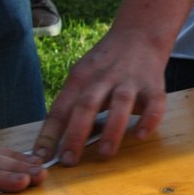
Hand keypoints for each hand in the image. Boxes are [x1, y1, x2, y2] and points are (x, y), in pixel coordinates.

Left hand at [31, 29, 167, 166]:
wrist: (140, 33)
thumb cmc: (105, 63)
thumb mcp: (82, 75)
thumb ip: (72, 104)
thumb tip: (53, 142)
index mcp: (80, 78)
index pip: (60, 109)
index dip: (49, 135)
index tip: (39, 158)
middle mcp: (103, 78)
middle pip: (86, 105)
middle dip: (76, 134)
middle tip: (69, 161)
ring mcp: (130, 80)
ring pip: (120, 104)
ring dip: (111, 129)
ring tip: (104, 154)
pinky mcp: (154, 84)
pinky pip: (154, 103)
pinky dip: (148, 119)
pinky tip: (140, 135)